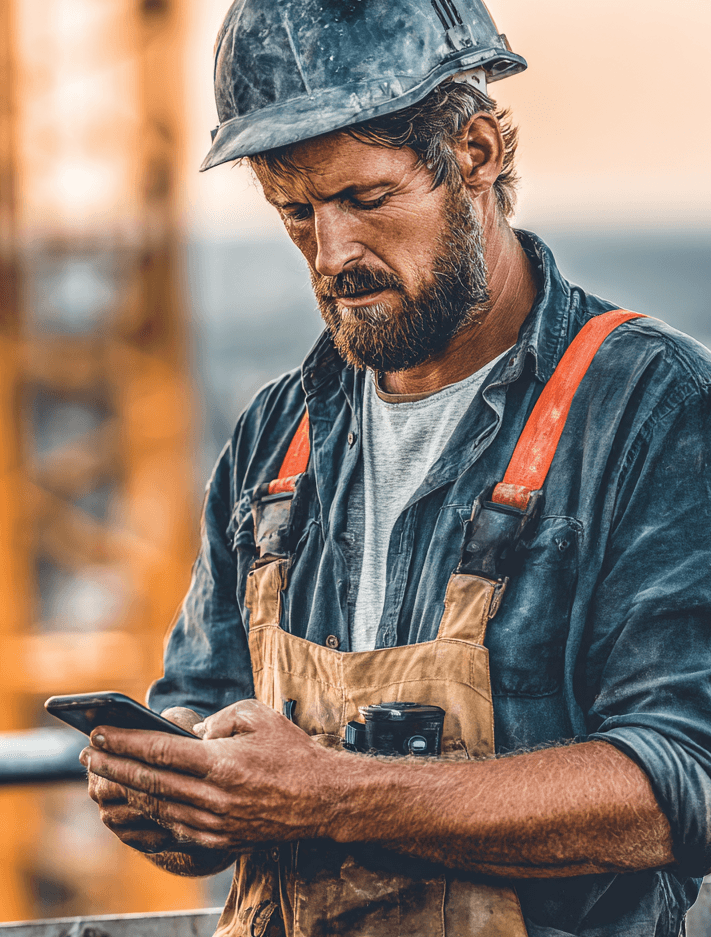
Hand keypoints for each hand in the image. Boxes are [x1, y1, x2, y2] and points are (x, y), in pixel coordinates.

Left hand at [80, 699, 341, 850]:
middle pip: (149, 781)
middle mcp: (212, 797)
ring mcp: (215, 823)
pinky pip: (176, 826)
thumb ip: (221, 718)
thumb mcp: (260, 716)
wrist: (323, 799)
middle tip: (87, 755)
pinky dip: (153, 812)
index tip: (98, 733)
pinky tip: (141, 799)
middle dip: (113, 767)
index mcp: (220, 762)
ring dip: (127, 790)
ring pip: (157, 807)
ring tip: (106, 776)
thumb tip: (192, 733)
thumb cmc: (293, 753)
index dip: (123, 742)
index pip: (158, 751)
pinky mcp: (221, 840)